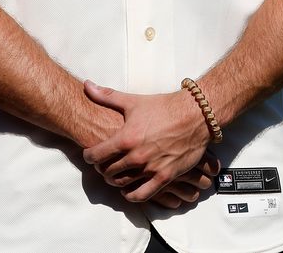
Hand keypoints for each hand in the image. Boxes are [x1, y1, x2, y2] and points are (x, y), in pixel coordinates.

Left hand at [82, 81, 213, 202]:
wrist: (195, 115)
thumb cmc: (164, 107)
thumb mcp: (134, 101)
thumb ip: (107, 96)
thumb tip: (87, 85)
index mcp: (126, 138)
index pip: (95, 155)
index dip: (89, 156)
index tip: (90, 155)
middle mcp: (136, 156)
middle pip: (107, 171)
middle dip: (102, 168)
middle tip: (103, 164)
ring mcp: (150, 168)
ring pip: (122, 184)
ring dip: (115, 181)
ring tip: (116, 174)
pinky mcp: (165, 177)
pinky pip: (142, 195)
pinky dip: (132, 195)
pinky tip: (129, 190)